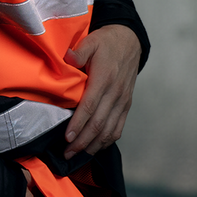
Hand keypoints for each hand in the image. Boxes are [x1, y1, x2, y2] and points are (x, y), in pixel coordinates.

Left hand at [64, 24, 140, 159]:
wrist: (129, 41)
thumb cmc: (106, 42)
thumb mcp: (91, 41)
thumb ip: (79, 51)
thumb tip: (67, 58)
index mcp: (105, 78)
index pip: (90, 106)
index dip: (78, 124)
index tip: (67, 137)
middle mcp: (115, 93)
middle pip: (98, 124)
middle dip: (82, 141)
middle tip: (66, 153)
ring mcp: (122, 101)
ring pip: (108, 130)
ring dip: (92, 145)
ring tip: (77, 155)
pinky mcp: (126, 105)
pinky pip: (118, 128)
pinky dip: (106, 141)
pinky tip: (94, 147)